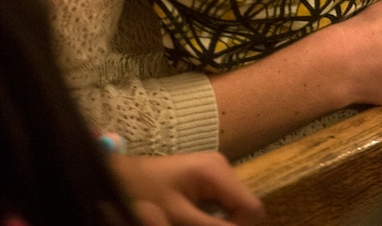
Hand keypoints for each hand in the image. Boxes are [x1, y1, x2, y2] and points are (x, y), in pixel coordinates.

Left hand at [110, 151, 263, 225]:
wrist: (123, 176)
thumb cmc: (146, 194)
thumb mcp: (179, 217)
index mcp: (217, 172)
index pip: (252, 208)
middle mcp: (222, 167)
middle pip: (244, 206)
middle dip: (229, 224)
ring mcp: (215, 171)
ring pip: (234, 206)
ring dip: (220, 221)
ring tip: (193, 223)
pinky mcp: (207, 177)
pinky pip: (222, 202)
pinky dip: (213, 216)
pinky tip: (193, 219)